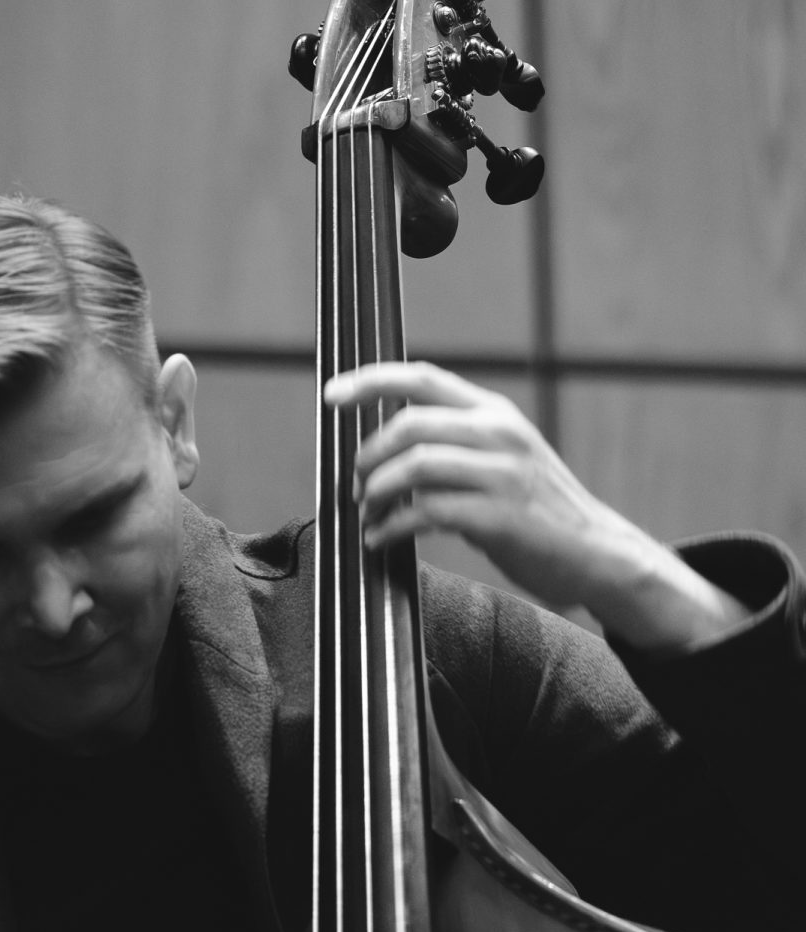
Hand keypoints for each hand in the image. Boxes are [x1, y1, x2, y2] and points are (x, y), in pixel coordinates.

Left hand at [324, 362, 747, 648]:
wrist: (599, 553)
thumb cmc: (539, 509)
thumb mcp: (505, 456)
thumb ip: (455, 442)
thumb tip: (387, 447)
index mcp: (494, 412)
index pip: (422, 378)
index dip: (371, 381)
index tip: (332, 393)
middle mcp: (499, 433)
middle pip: (409, 424)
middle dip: (368, 455)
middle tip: (355, 484)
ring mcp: (501, 474)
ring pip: (414, 467)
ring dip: (376, 492)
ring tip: (368, 514)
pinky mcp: (499, 516)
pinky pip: (426, 513)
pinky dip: (392, 526)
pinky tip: (382, 539)